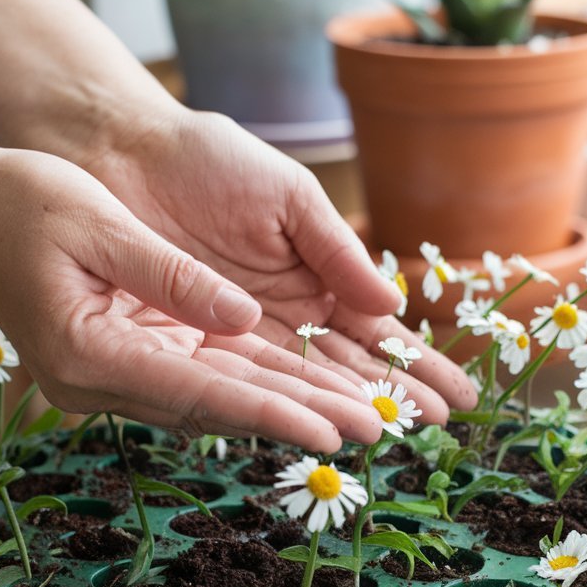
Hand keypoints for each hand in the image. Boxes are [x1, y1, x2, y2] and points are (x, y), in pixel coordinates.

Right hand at [0, 141, 390, 452]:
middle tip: (374, 435)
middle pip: (221, 406)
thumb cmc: (23, 203)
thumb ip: (171, 276)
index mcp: (91, 351)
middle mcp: (103, 379)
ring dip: (287, 409)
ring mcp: (114, 374)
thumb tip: (242, 318)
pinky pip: (202, 378)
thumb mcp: (99, 224)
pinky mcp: (126, 357)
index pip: (203, 392)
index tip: (333, 433)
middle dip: (298, 420)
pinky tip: (303, 394)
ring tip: (356, 421)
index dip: (273, 414)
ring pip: (219, 398)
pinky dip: (255, 387)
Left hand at [82, 107, 476, 421]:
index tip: (457, 392)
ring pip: (302, 379)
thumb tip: (392, 301)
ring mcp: (243, 334)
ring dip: (343, 405)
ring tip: (388, 433)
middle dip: (394, 393)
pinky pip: (244, 379)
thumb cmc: (212, 161)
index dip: (416, 360)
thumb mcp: (289, 198)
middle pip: (347, 364)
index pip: (377, 329)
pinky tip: (314, 426)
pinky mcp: (195, 344)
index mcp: (318, 275)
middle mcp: (287, 315)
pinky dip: (279, 402)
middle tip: (437, 426)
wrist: (128, 154)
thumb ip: (335, 250)